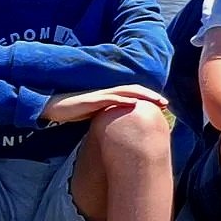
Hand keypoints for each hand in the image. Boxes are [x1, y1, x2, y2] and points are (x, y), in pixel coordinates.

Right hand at [40, 84, 168, 123]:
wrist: (54, 108)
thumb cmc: (73, 112)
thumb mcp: (94, 116)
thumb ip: (107, 118)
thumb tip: (119, 129)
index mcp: (109, 97)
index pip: (133, 95)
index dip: (148, 98)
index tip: (161, 105)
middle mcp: (108, 93)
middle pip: (134, 91)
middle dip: (151, 96)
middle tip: (166, 103)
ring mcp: (101, 95)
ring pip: (127, 91)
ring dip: (143, 95)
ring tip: (157, 101)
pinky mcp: (93, 100)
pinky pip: (111, 98)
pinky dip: (123, 100)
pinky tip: (134, 103)